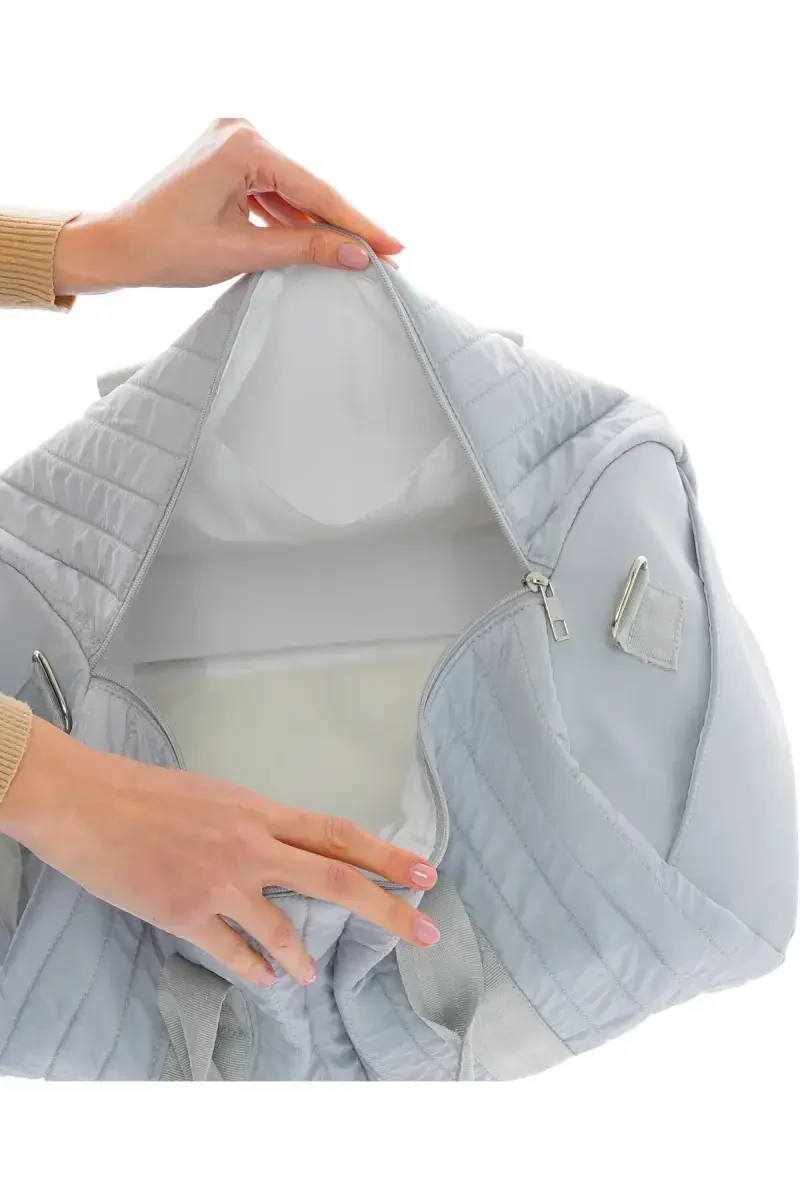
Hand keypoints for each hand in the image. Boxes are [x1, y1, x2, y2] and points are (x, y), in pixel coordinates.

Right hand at [0, 717, 438, 987]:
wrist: (84, 801)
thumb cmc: (146, 793)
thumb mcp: (215, 797)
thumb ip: (257, 825)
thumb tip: (287, 850)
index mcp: (258, 811)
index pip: (337, 833)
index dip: (386, 854)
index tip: (426, 872)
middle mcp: (249, 845)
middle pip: (335, 879)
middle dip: (388, 908)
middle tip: (428, 929)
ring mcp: (218, 883)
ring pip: (283, 930)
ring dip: (307, 958)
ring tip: (314, 977)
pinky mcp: (184, 915)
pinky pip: (233, 952)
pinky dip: (255, 970)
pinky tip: (267, 980)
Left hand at [53, 117, 402, 294]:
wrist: (118, 246)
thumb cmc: (167, 248)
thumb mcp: (244, 252)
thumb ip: (305, 249)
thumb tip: (358, 255)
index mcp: (244, 146)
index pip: (316, 192)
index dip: (358, 224)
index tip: (394, 249)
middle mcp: (242, 132)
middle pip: (309, 188)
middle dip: (343, 225)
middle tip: (386, 258)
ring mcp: (234, 143)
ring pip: (294, 192)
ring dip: (319, 225)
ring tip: (357, 256)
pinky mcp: (229, 159)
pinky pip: (274, 191)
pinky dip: (292, 219)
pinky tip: (318, 243)